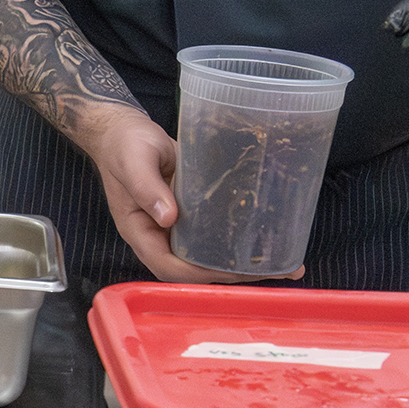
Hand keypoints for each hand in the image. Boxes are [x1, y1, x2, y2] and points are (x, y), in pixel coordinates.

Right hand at [71, 103, 291, 283]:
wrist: (125, 132)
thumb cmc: (124, 146)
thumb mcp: (133, 162)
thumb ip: (146, 188)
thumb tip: (168, 218)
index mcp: (141, 232)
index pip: (169, 266)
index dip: (199, 274)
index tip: (232, 271)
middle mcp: (160, 236)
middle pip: (193, 269)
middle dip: (231, 275)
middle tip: (272, 271)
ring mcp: (177, 226)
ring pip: (208, 255)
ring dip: (242, 263)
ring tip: (283, 263)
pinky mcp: (192, 212)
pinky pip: (215, 233)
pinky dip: (239, 238)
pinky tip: (268, 236)